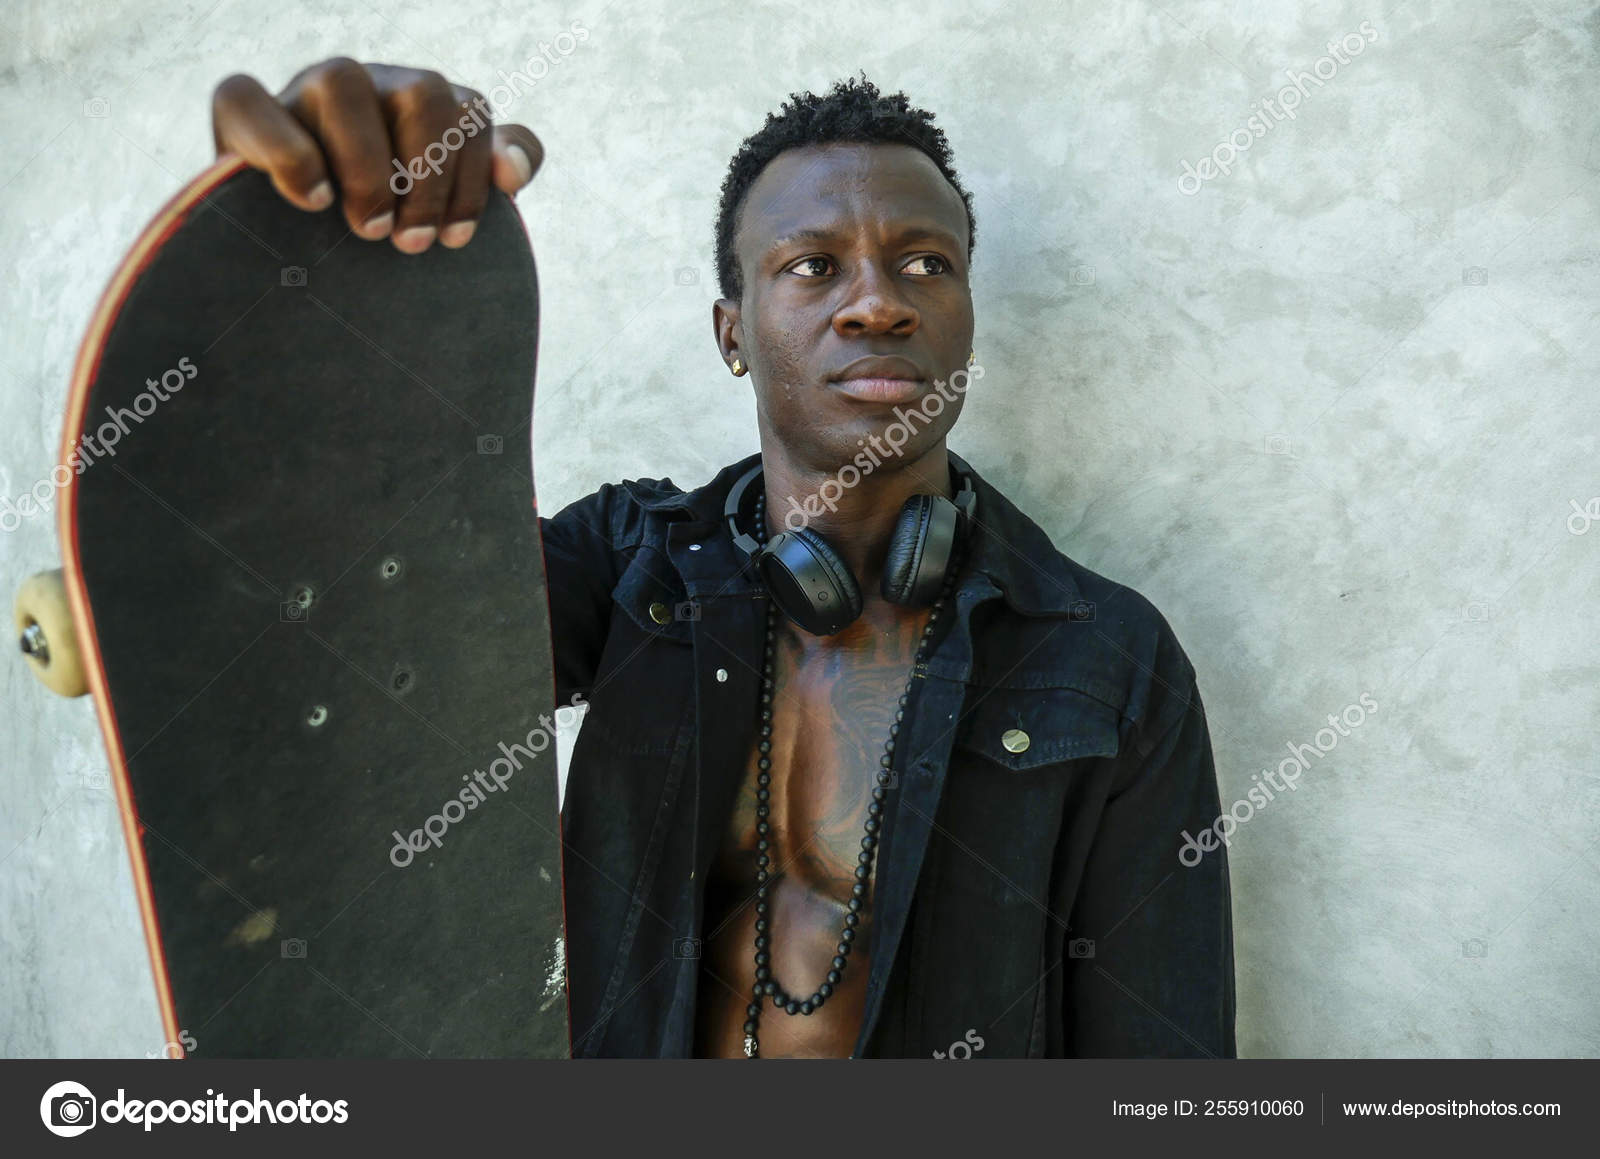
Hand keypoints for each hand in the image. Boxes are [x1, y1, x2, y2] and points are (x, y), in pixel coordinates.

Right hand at [211, 58, 543, 252]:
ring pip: (343, 84)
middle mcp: (369, 85)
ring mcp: (305, 90)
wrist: (295, 258)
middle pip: (424, 93)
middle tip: (414, 242)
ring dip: (368, 166)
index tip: (458, 238)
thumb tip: (515, 172)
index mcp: (421, 104)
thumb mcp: (443, 205)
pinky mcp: (241, 112)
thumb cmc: (382, 228)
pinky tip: (313, 200)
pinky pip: (248, 97)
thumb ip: (493, 169)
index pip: (472, 111)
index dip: (474, 176)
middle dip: (429, 176)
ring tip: (369, 229)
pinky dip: (288, 152)